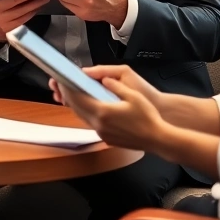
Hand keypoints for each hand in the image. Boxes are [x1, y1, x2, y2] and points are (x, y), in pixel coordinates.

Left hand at [50, 76, 166, 151]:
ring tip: (73, 95)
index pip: (77, 98)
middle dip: (68, 96)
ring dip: (76, 106)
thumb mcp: (132, 95)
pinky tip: (90, 107)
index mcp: (103, 112)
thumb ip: (114, 86)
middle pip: (77, 108)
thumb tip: (103, 79)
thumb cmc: (148, 117)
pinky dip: (87, 114)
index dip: (67, 88)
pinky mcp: (106, 138)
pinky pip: (92, 124)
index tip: (61, 80)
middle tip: (62, 85)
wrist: (157, 139)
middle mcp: (99, 124)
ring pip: (83, 117)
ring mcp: (102, 133)